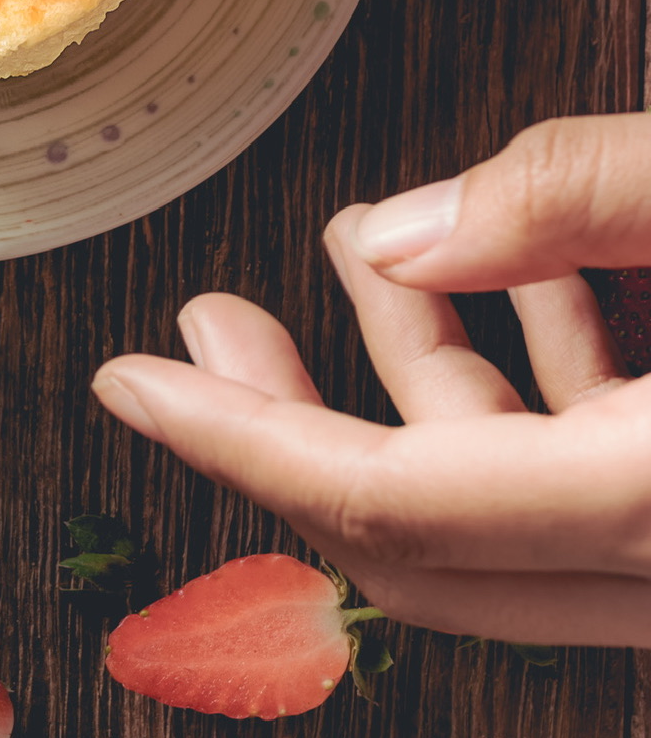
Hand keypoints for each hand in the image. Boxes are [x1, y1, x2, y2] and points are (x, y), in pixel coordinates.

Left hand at [92, 115, 650, 644]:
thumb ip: (572, 200)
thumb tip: (402, 234)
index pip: (394, 505)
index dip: (242, 438)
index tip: (136, 385)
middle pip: (432, 537)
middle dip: (301, 417)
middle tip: (214, 321)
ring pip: (518, 508)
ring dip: (427, 374)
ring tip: (359, 244)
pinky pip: (600, 487)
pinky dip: (543, 386)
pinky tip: (523, 274)